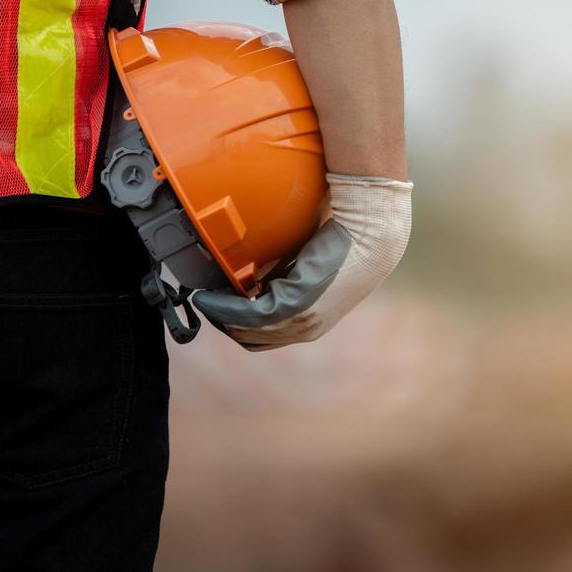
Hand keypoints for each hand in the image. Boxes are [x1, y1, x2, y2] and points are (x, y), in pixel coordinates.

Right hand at [192, 174, 411, 349]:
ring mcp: (302, 320)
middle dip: (223, 324)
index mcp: (310, 323)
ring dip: (218, 317)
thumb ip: (279, 274)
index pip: (263, 338)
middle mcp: (306, 328)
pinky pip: (249, 314)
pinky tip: (209, 296)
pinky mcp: (297, 304)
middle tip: (204, 301)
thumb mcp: (303, 265)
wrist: (370, 231)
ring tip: (202, 297)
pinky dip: (224, 308)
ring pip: (245, 330)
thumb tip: (248, 271)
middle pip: (250, 339)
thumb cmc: (342, 240)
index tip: (217, 305)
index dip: (237, 325)